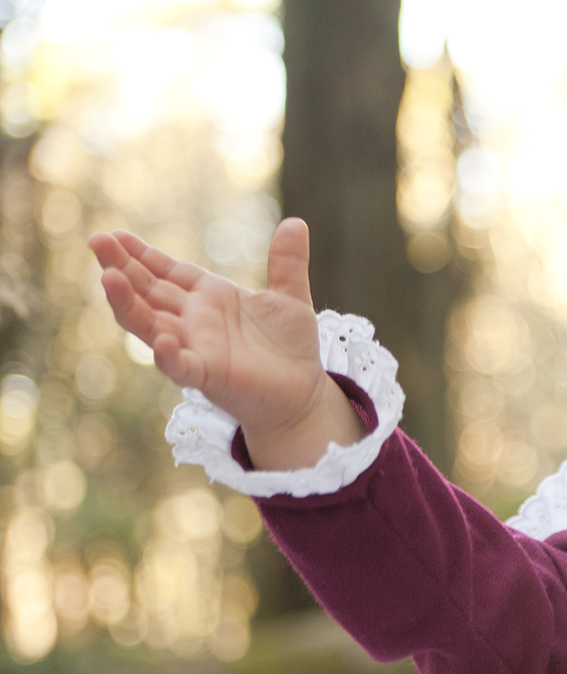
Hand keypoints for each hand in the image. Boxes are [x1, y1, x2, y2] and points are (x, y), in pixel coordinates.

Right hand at [89, 218, 363, 470]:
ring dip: (128, 304)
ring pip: (151, 326)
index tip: (113, 234)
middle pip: (148, 292)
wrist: (303, 393)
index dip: (140, 254)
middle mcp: (194, 321)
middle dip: (121, 267)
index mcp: (208, 297)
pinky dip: (170, 356)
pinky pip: (182, 367)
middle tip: (97, 241)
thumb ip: (287, 262)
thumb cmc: (289, 347)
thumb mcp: (290, 297)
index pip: (166, 271)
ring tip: (109, 278)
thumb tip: (296, 222)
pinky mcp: (209, 377)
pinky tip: (163, 342)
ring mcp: (196, 348)